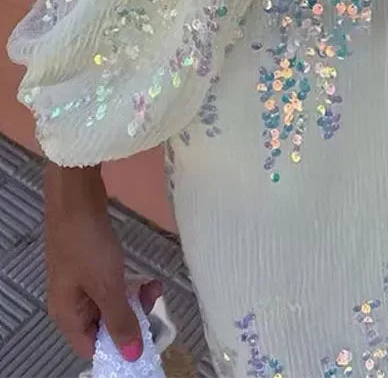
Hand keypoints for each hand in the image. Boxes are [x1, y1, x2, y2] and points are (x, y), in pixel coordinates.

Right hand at [45, 164, 161, 360]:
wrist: (76, 197)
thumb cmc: (87, 244)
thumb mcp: (106, 285)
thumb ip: (120, 321)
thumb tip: (131, 356)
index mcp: (66, 315)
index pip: (92, 347)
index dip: (118, 348)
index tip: (146, 340)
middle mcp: (70, 303)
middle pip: (102, 325)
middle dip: (132, 317)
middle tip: (155, 303)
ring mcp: (80, 281)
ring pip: (111, 302)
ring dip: (134, 298)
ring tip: (155, 286)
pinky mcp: (90, 262)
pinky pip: (111, 283)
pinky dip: (128, 283)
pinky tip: (145, 277)